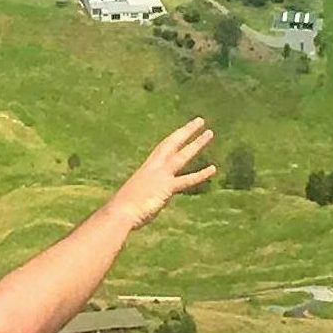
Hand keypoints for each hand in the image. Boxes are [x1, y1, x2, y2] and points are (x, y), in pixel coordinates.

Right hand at [107, 118, 215, 232]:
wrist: (119, 212)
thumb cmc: (123, 208)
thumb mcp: (136, 197)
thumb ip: (146, 194)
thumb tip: (149, 199)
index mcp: (147, 168)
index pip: (163, 147)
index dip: (175, 138)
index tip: (184, 130)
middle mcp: (154, 167)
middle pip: (172, 143)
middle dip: (186, 131)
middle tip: (200, 120)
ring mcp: (160, 176)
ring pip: (182, 156)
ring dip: (196, 144)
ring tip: (210, 133)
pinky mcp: (166, 187)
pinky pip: (186, 180)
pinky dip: (200, 175)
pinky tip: (213, 169)